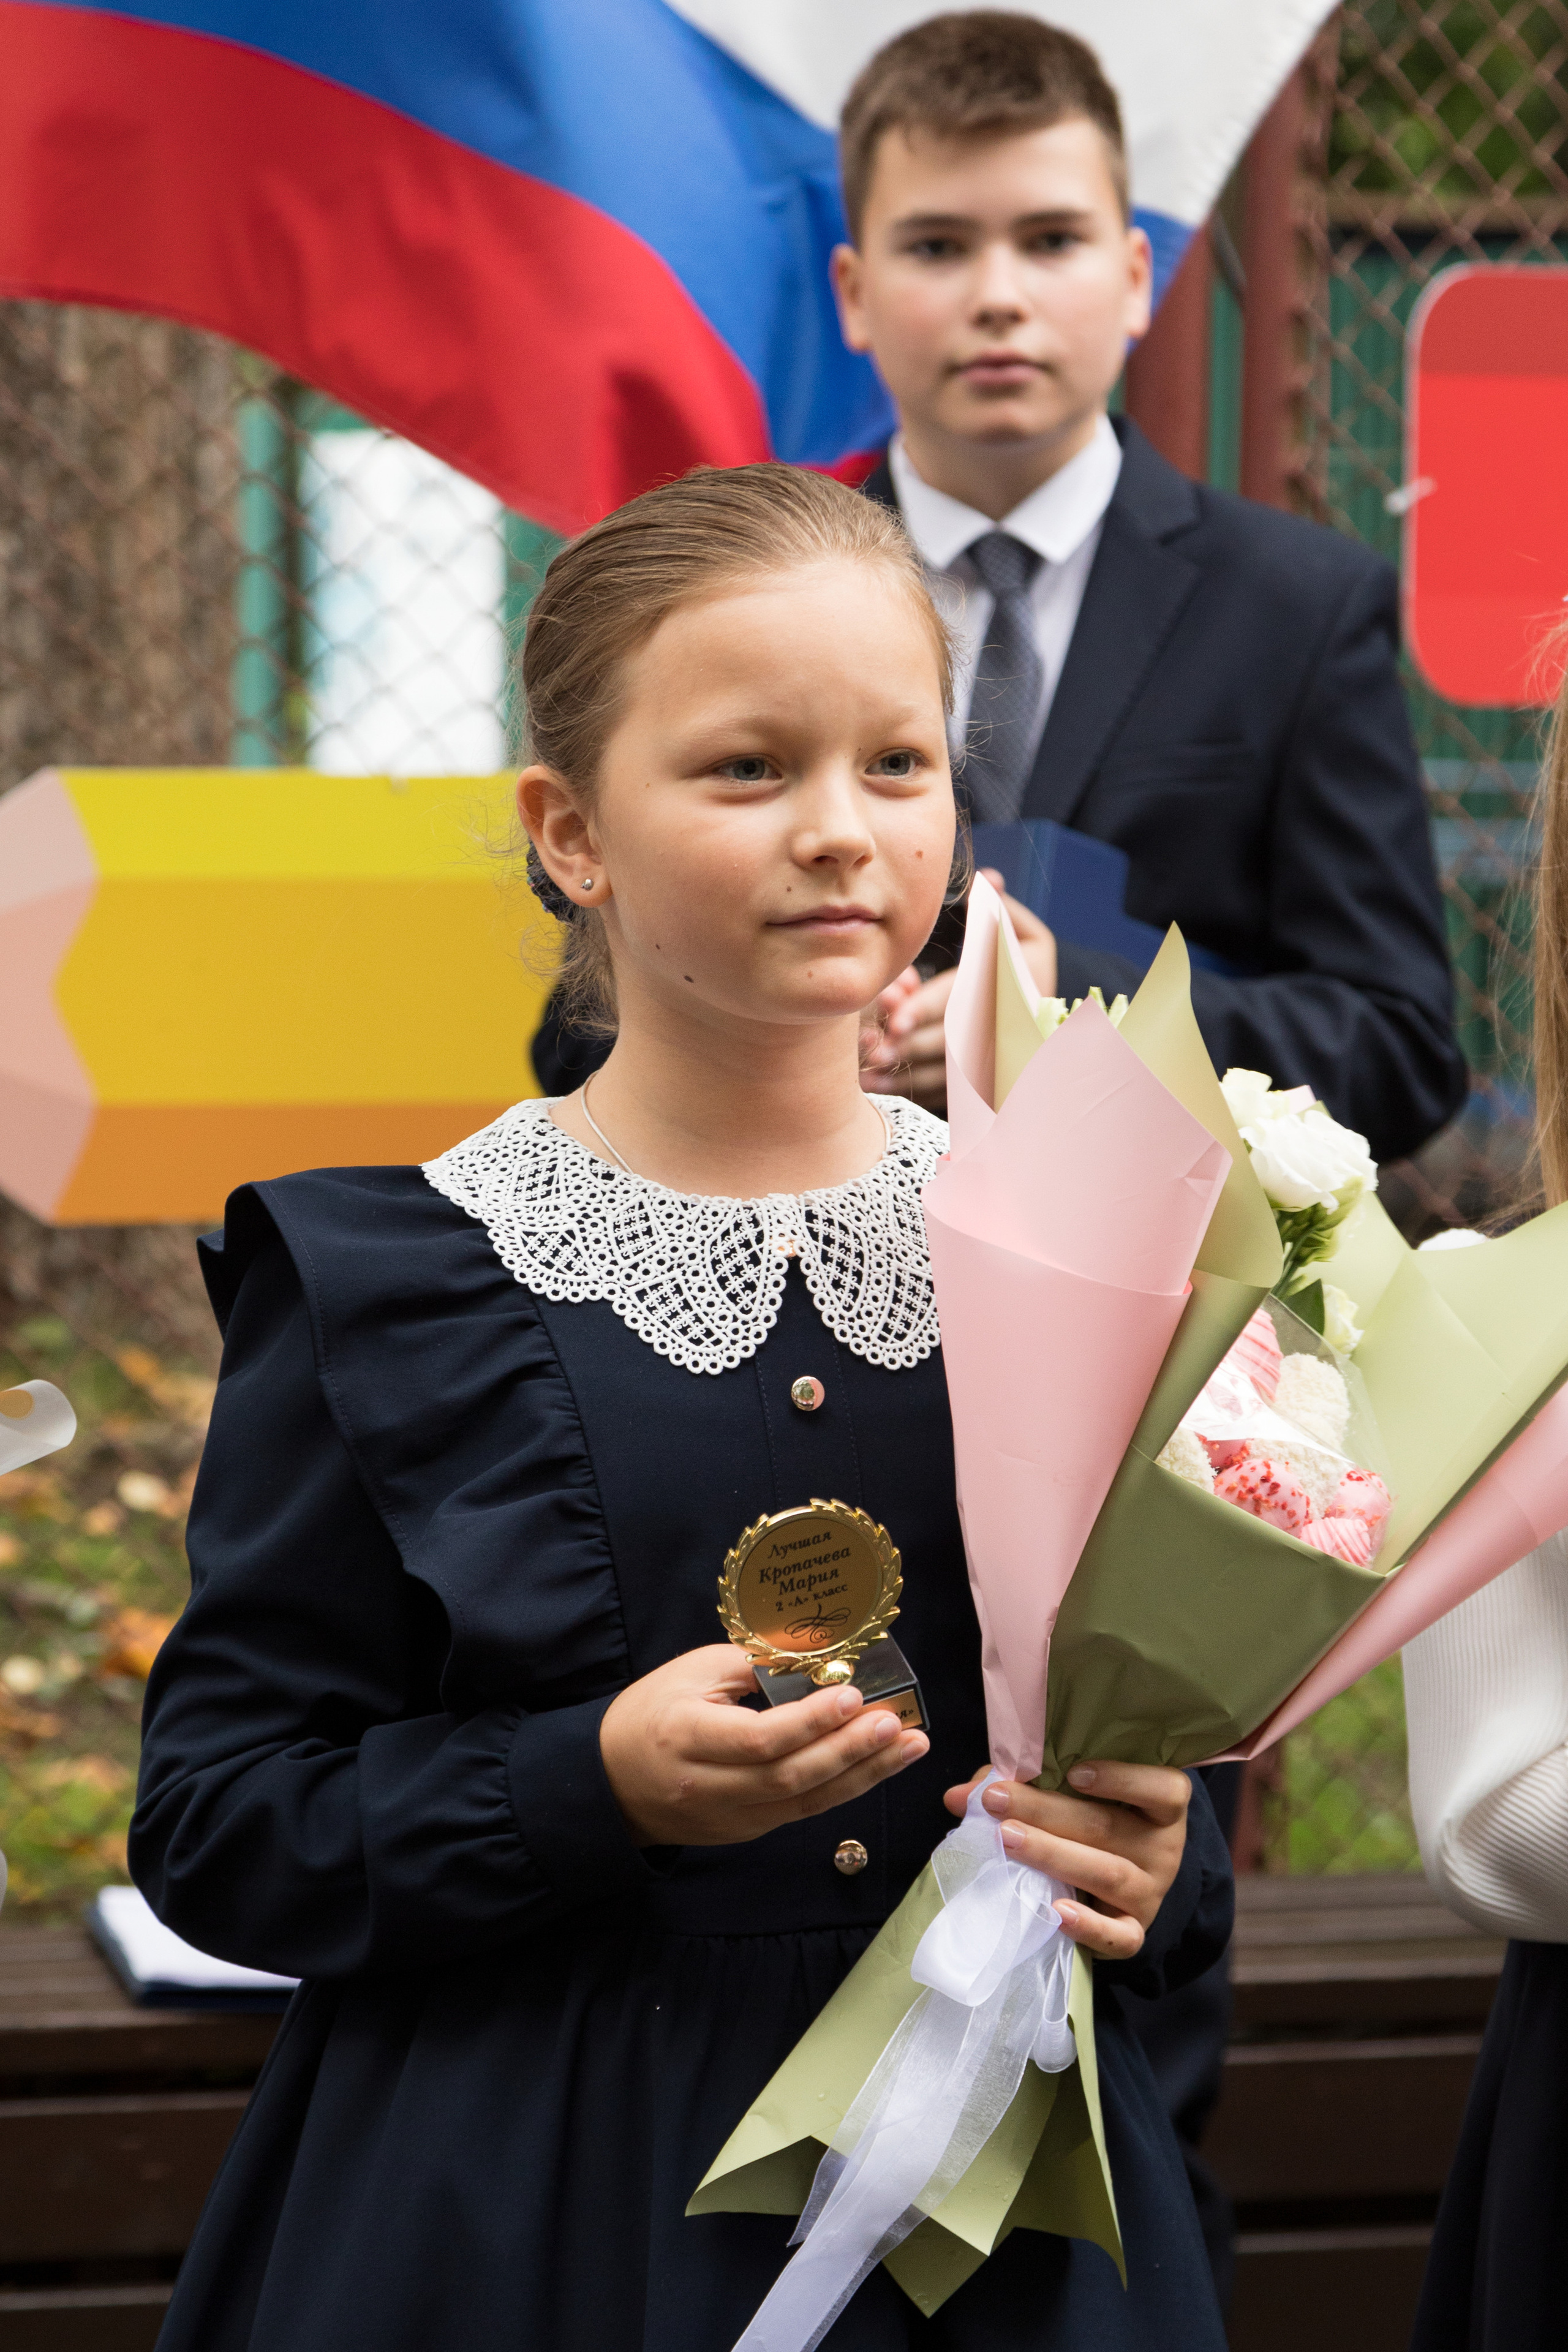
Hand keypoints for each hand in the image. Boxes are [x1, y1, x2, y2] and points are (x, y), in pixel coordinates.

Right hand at [601, 1643, 929, 1846]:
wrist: (611, 1780)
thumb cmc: (653, 1713)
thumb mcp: (691, 1672)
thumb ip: (752, 1665)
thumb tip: (817, 1661)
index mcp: (688, 1738)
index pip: (760, 1739)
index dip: (811, 1721)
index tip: (852, 1694)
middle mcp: (710, 1785)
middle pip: (791, 1777)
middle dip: (851, 1751)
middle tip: (898, 1723)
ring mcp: (730, 1817)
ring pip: (806, 1802)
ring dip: (864, 1774)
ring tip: (910, 1746)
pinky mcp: (746, 1831)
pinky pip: (801, 1811)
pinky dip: (844, 1788)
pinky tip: (878, 1766)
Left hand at [860, 874, 1057, 1111]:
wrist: (1057, 1026)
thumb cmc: (1030, 972)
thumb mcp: (1029, 937)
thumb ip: (1002, 911)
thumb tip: (989, 877)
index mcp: (1006, 990)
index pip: (963, 1000)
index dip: (927, 1010)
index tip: (896, 1018)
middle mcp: (1000, 1029)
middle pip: (949, 1041)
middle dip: (911, 1046)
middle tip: (874, 1048)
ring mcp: (992, 1060)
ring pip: (944, 1072)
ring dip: (905, 1072)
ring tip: (867, 1069)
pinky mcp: (981, 1082)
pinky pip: (943, 1091)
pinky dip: (910, 1089)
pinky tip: (878, 1084)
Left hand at [943, 1760, 1189, 1961]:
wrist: (1117, 1889)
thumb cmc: (1088, 1825)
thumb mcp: (1067, 1797)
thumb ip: (1020, 1788)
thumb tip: (958, 1796)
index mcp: (1157, 1806)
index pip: (1164, 1789)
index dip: (1123, 1779)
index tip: (1073, 1771)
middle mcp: (1162, 1849)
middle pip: (1108, 1826)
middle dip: (1045, 1811)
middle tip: (995, 1799)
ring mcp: (1150, 1893)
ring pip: (1108, 1874)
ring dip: (1054, 1855)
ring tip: (1007, 1839)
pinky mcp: (1134, 1931)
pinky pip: (1121, 1937)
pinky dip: (1090, 1927)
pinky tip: (1057, 1912)